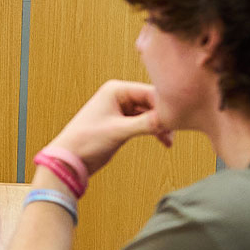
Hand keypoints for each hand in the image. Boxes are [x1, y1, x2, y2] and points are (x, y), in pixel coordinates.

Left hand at [45, 80, 171, 172]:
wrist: (68, 159)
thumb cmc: (86, 141)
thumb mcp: (119, 131)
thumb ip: (145, 124)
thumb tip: (170, 119)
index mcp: (116, 90)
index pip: (150, 91)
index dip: (166, 104)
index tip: (181, 118)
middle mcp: (119, 95)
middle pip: (152, 101)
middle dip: (164, 116)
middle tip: (176, 132)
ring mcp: (121, 109)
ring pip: (150, 113)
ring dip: (160, 125)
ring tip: (169, 141)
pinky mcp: (121, 122)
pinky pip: (144, 122)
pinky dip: (153, 130)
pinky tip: (164, 141)